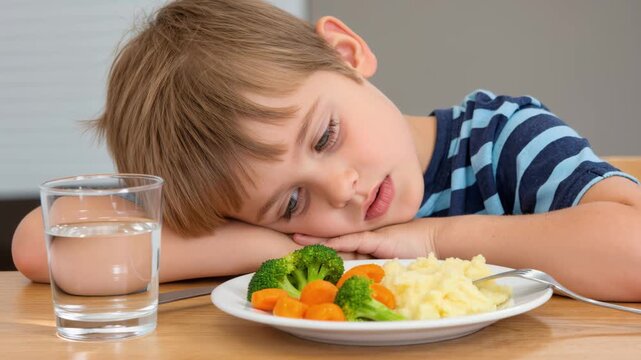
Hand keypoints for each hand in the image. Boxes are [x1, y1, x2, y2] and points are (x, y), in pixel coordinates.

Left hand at [292, 218, 437, 258]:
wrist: (432, 242)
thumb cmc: (411, 251)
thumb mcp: (386, 260)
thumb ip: (369, 264)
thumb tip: (349, 277)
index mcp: (362, 244)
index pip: (335, 243)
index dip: (316, 243)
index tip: (296, 244)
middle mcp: (361, 239)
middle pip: (331, 240)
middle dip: (311, 241)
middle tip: (287, 238)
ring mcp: (367, 237)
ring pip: (337, 239)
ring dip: (317, 240)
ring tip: (295, 238)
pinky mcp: (376, 239)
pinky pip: (353, 240)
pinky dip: (337, 242)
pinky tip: (321, 243)